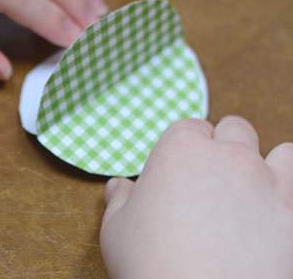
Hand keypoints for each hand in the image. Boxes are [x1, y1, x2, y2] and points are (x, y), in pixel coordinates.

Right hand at [101, 116, 292, 278]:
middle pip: (235, 130)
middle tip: (213, 180)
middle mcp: (228, 156)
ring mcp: (267, 182)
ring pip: (281, 152)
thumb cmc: (149, 264)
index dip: (184, 148)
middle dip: (226, 147)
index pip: (189, 128)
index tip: (179, 170)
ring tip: (254, 191)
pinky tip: (276, 210)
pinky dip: (290, 192)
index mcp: (180, 150)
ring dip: (269, 165)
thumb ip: (120, 200)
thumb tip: (119, 186)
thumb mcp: (117, 230)